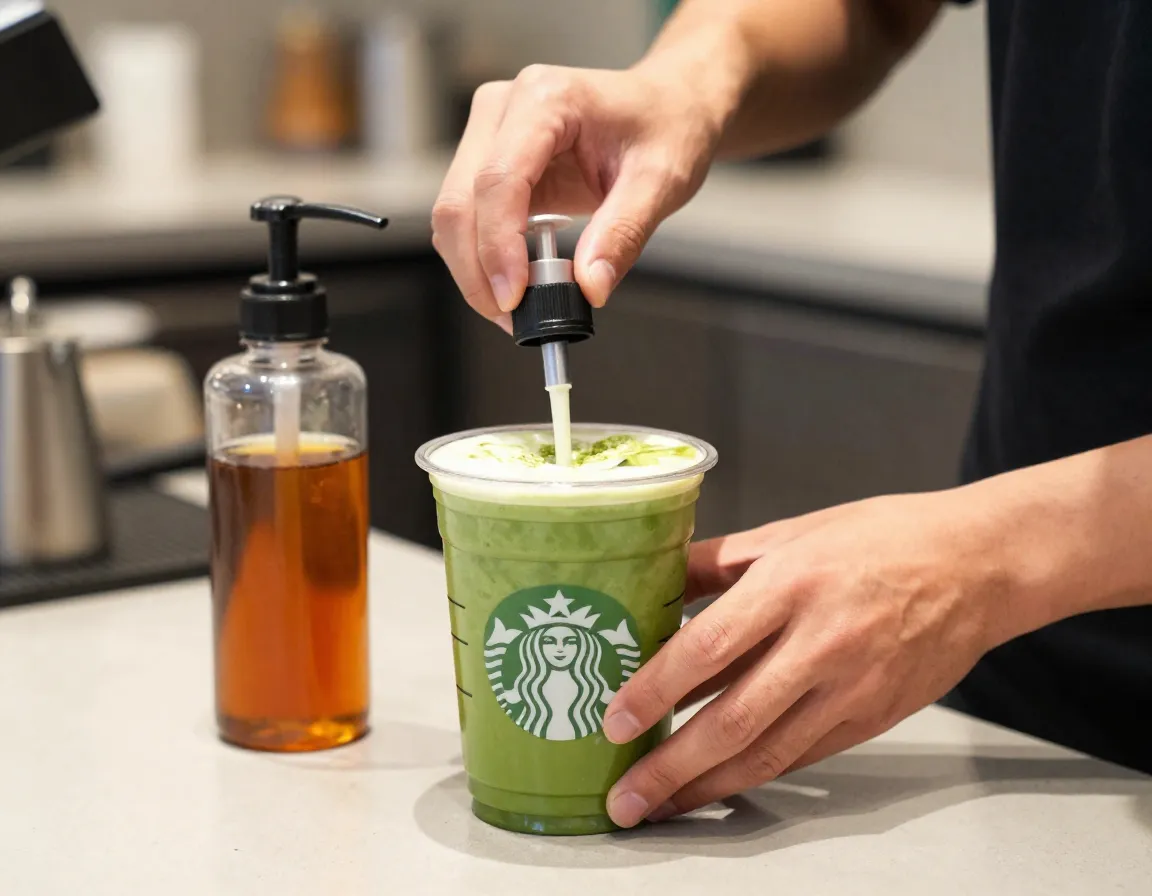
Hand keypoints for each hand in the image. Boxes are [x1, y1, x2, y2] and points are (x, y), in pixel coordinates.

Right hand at [430, 64, 723, 329]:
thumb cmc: (665, 127)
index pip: (499, 180)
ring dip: (475, 270)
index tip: (515, 297)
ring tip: (517, 308)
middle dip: (478, 269)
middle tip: (512, 317)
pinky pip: (470, 219)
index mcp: (546, 99)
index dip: (498, 246)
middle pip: (460, 200)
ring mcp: (490, 133)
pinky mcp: (490, 161)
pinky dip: (483, 259)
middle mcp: (504, 108)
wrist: (667, 105)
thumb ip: (623, 234)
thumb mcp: (661, 181)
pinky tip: (515, 284)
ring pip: (454, 215)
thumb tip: (589, 287)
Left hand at [602, 490, 1001, 826]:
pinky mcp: (872, 717)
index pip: (708, 647)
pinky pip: (803, 755)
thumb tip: (660, 576)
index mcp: (792, 582)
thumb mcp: (794, 530)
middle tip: (625, 795)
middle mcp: (821, 641)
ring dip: (707, 787)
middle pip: (733, 719)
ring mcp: (851, 687)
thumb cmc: (884, 538)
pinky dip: (756, 774)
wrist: (978, 566)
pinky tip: (720, 785)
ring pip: (767, 752)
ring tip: (662, 808)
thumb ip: (721, 560)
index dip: (656, 689)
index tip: (615, 719)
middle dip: (672, 766)